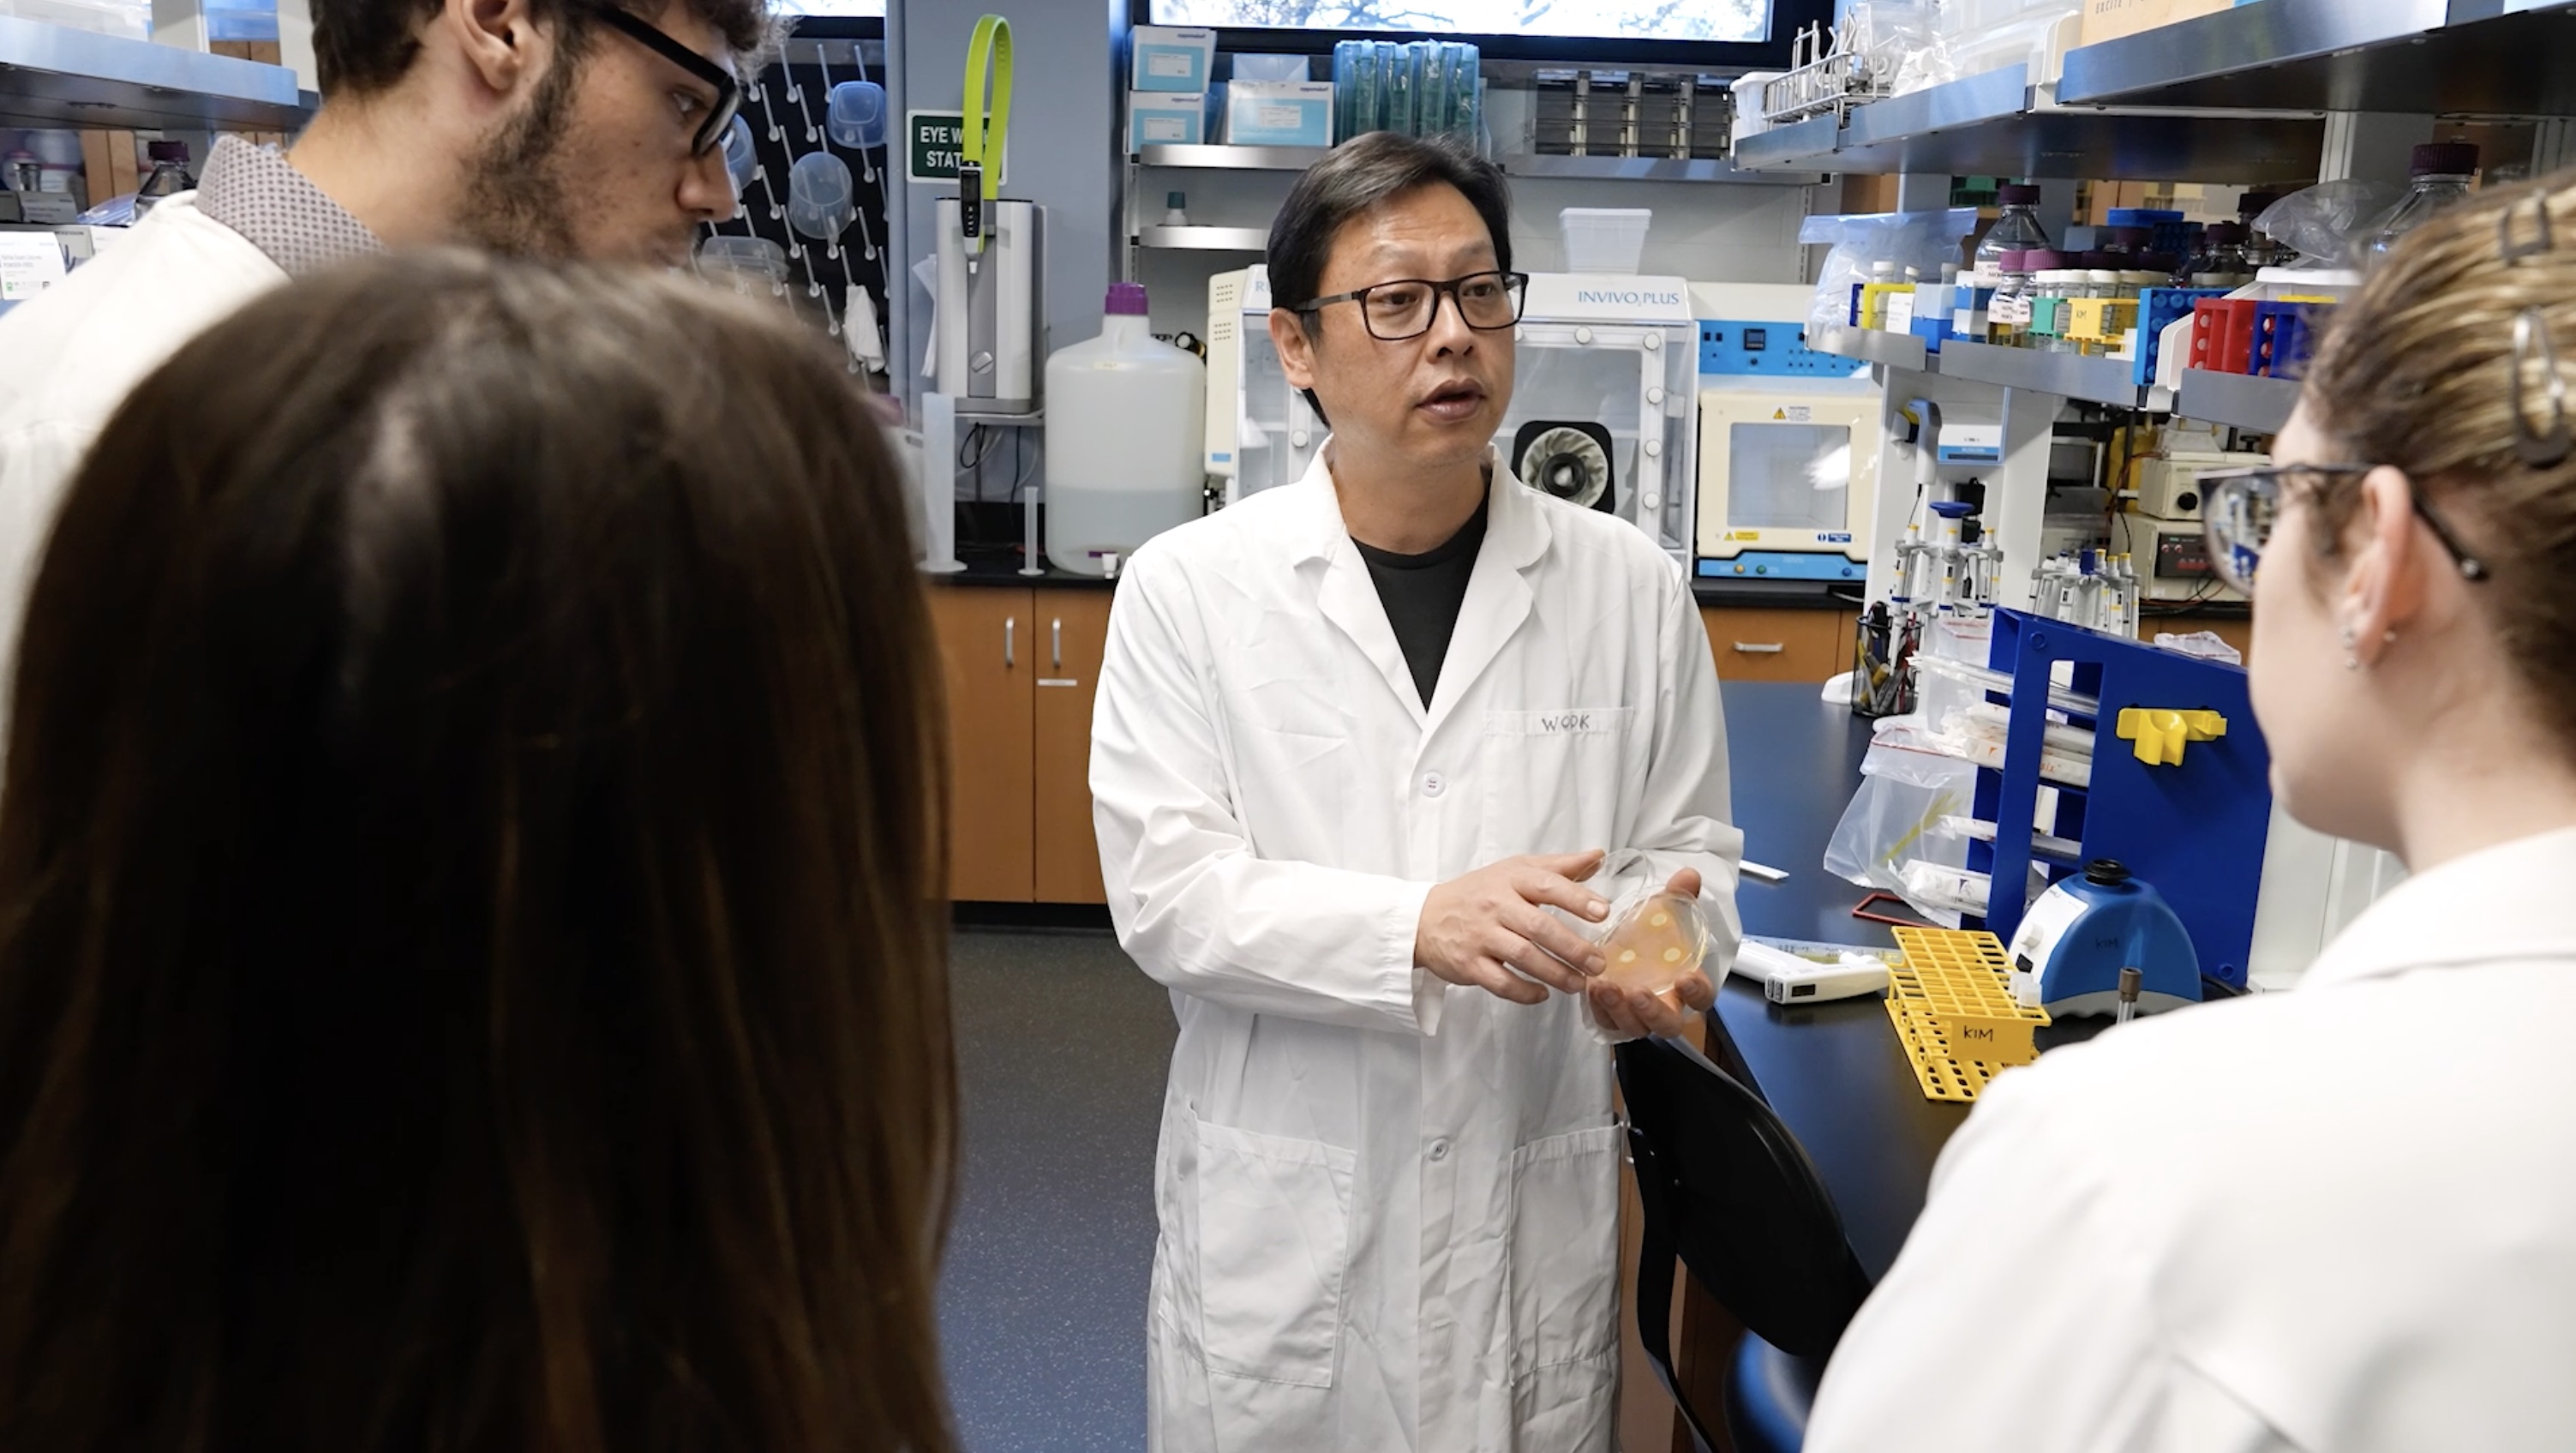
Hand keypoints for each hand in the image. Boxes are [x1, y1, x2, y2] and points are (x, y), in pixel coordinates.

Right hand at [1415, 851, 1611, 1004]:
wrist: (1424, 918)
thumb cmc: (1478, 893)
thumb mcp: (1515, 870)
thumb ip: (1558, 867)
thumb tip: (1598, 857)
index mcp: (1510, 879)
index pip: (1547, 885)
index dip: (1576, 899)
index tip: (1602, 912)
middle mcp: (1495, 906)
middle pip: (1539, 927)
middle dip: (1573, 947)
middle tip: (1597, 963)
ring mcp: (1480, 936)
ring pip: (1523, 957)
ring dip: (1556, 973)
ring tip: (1578, 983)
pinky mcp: (1469, 964)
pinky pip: (1501, 982)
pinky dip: (1525, 991)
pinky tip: (1543, 994)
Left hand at [1589, 866, 1714, 1037]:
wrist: (1624, 943)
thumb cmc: (1652, 935)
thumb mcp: (1664, 913)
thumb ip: (1679, 897)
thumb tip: (1688, 875)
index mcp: (1686, 984)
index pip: (1702, 997)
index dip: (1697, 992)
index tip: (1685, 978)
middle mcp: (1664, 1004)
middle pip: (1667, 1024)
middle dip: (1653, 1012)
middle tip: (1638, 992)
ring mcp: (1637, 1014)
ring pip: (1633, 1026)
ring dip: (1619, 1010)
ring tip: (1603, 986)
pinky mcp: (1611, 1016)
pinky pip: (1606, 1021)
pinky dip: (1598, 1009)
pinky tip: (1590, 989)